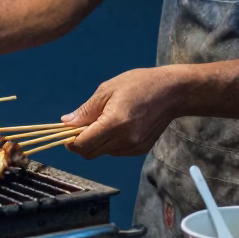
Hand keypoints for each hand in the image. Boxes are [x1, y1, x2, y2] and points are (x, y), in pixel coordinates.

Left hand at [61, 67, 186, 158]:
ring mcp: (134, 146)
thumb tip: (66, 122)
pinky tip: (118, 127)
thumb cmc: (139, 84)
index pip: (83, 144)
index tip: (66, 135)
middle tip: (80, 129)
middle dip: (81, 144)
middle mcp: (125, 139)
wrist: (172, 92)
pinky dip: (111, 143)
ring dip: (97, 143)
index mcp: (114, 123)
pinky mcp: (141, 149)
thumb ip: (86, 110)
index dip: (71, 142)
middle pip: (91, 153)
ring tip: (103, 122)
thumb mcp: (107, 90)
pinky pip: (117, 152)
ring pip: (103, 153)